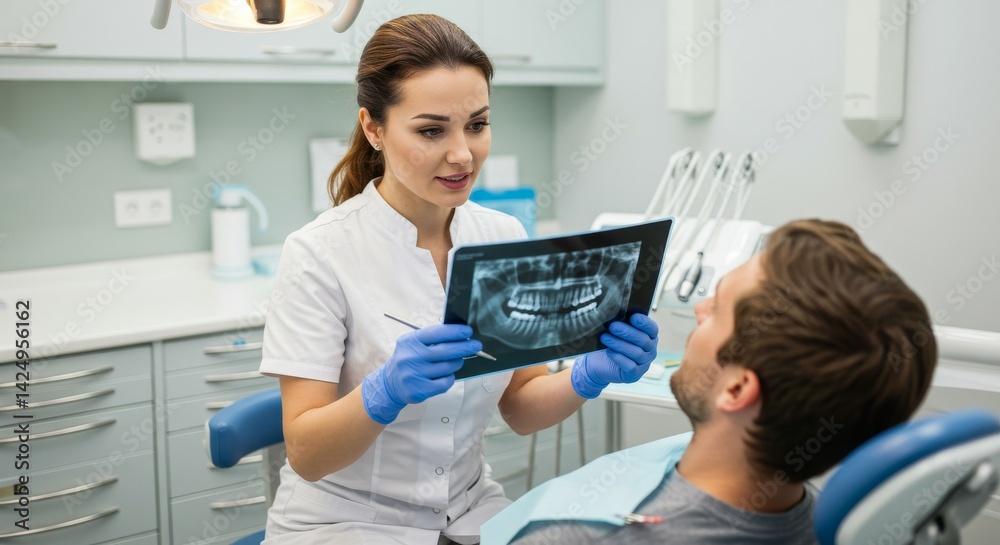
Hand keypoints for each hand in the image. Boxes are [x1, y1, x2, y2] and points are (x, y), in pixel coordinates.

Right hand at [362, 324, 481, 424]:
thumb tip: (460, 336)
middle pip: (446, 351)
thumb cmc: (408, 360)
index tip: (468, 331)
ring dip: (457, 363)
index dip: (455, 332)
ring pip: (448, 367)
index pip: (437, 333)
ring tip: (457, 361)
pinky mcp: (419, 390)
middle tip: (476, 345)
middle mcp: (410, 357)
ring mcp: (414, 375)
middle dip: (465, 347)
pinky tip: (446, 375)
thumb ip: (432, 339)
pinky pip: (445, 382)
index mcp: (410, 341)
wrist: (389, 384)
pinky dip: (450, 377)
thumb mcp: (413, 344)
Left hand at [571, 314, 658, 398]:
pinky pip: (630, 366)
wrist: (599, 364)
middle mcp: (650, 351)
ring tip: (605, 337)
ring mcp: (644, 364)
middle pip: (643, 340)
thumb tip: (618, 311)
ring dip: (619, 344)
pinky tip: (609, 351)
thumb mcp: (617, 331)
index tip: (633, 317)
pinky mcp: (634, 375)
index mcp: (649, 337)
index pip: (652, 329)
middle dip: (627, 332)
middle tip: (612, 326)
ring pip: (636, 353)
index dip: (644, 323)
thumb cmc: (611, 343)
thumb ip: (622, 322)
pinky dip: (619, 358)